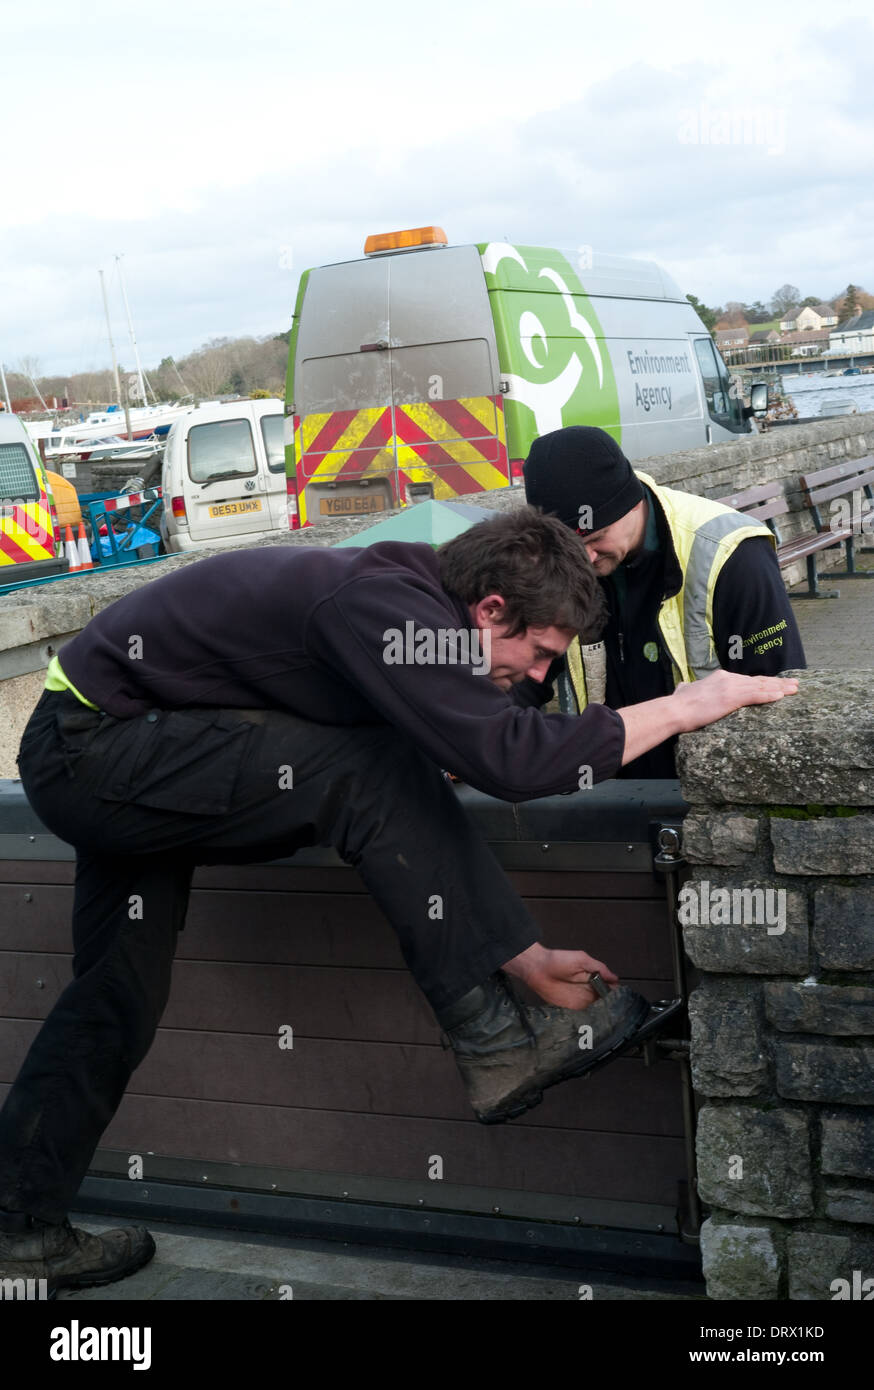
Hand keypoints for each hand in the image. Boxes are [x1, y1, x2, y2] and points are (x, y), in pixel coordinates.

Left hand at [502, 943, 618, 1009]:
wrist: (537, 969)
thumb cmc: (557, 960)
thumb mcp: (582, 959)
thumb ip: (599, 968)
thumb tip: (615, 977)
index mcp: (593, 978)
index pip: (609, 988)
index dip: (616, 994)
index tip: (622, 999)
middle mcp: (588, 990)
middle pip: (605, 1001)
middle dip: (611, 1007)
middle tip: (617, 1012)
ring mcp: (581, 1000)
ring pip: (596, 1010)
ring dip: (602, 1014)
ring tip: (609, 1019)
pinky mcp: (571, 1008)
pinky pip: (583, 1016)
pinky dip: (589, 1019)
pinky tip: (594, 1021)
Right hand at [671, 670, 798, 733]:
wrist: (675, 710)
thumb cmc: (678, 704)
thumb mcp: (684, 691)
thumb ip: (687, 688)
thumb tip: (683, 688)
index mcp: (720, 678)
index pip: (748, 680)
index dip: (764, 682)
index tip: (776, 683)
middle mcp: (728, 679)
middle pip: (759, 681)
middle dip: (778, 683)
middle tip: (794, 684)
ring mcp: (730, 687)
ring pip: (761, 687)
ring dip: (780, 688)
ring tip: (794, 690)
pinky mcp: (731, 698)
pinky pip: (755, 696)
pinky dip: (769, 695)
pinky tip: (780, 696)